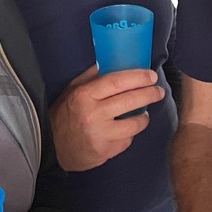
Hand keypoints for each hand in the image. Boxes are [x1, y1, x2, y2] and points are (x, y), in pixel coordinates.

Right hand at [50, 65, 164, 170]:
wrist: (52, 147)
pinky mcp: (105, 152)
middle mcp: (93, 115)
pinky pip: (127, 140)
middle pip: (130, 101)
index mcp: (84, 96)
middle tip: (159, 92)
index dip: (138, 77)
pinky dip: (130, 134)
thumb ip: (92, 76)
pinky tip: (126, 130)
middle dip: (150, 94)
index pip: (116, 81)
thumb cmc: (64, 114)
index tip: (151, 76)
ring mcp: (100, 135)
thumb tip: (111, 59)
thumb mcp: (72, 90)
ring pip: (134, 124)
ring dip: (144, 117)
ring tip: (144, 113)